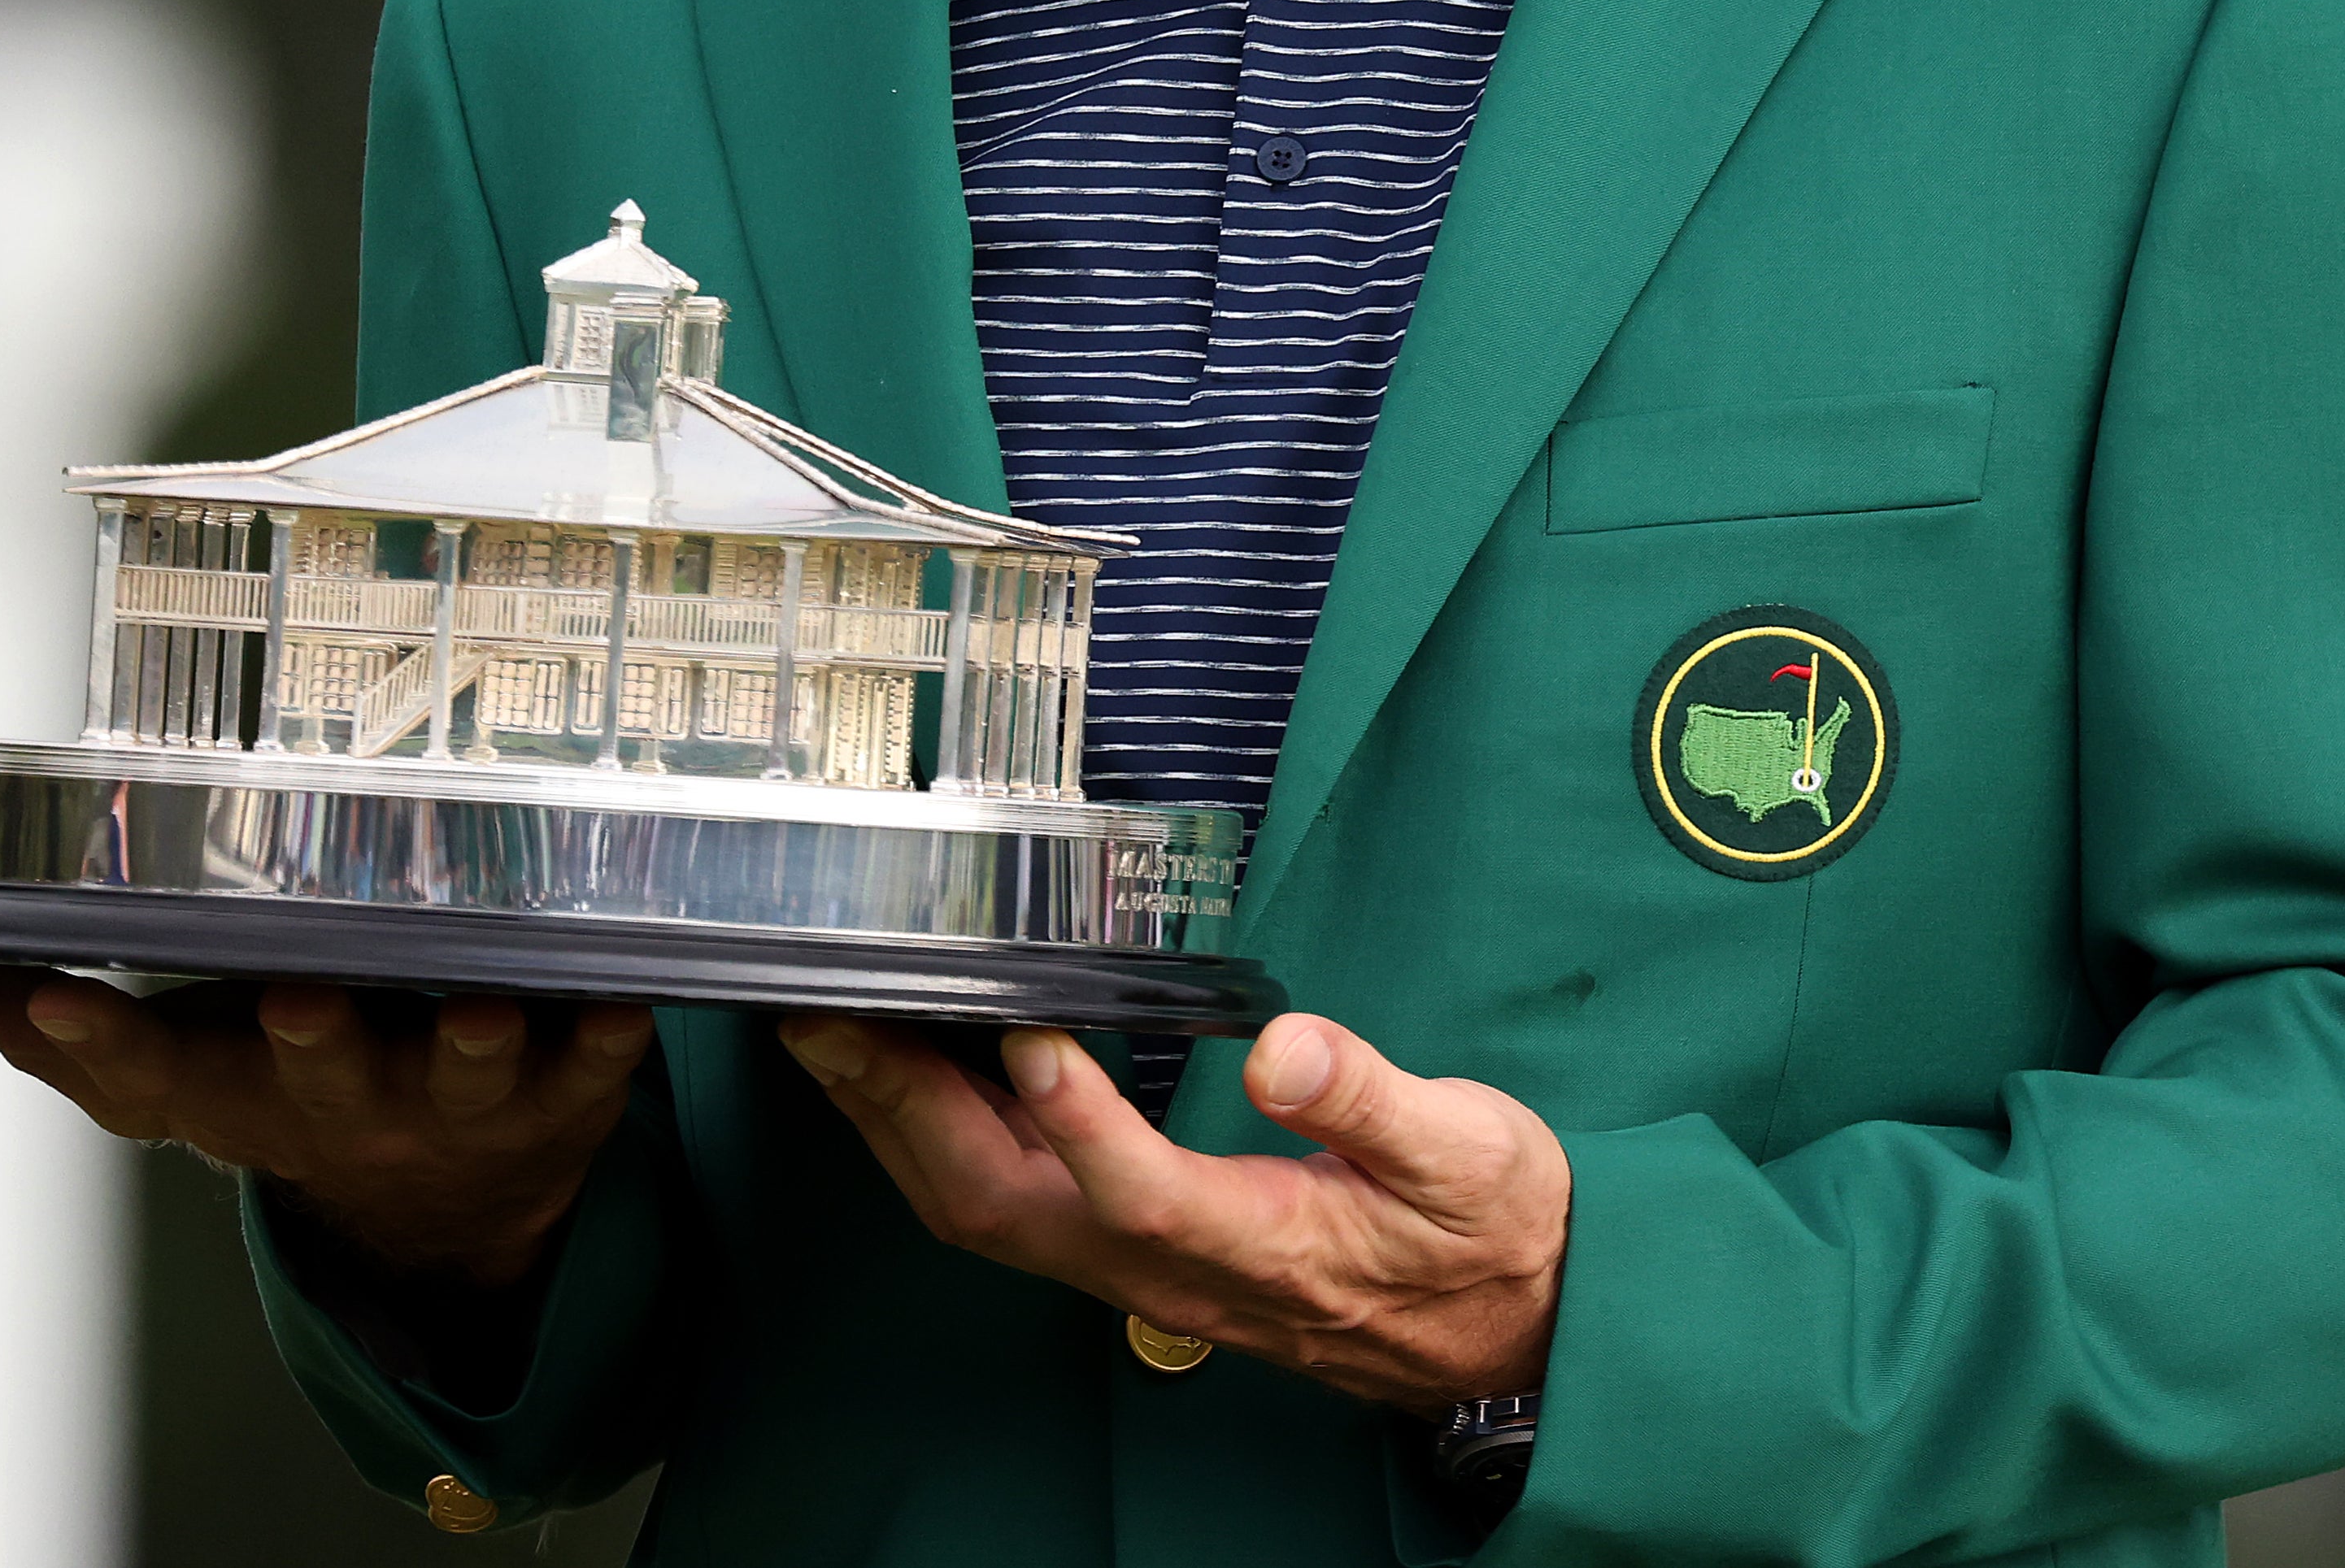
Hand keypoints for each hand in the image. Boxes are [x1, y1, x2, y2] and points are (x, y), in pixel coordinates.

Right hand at [0, 965, 652, 1285]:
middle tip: (297, 1000)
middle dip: (309, 1043)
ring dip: (468, 1047)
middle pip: (321, 1078)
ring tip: (477, 1011)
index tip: (55, 995)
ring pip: (463, 1076)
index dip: (96, 1045)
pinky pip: (595, 1069)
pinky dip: (611, 1040)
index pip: (152, 1077)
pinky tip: (627, 1001)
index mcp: (248, 1094)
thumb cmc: (303, 1092)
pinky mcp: (564, 1094)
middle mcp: (348, 1103)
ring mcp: (459, 1102)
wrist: (454, 1212)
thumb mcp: (191, 1076)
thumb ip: (74, 1039)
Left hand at [777, 1010, 1565, 1409]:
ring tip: (834, 1035)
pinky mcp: (1139, 1255)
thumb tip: (1286, 1046)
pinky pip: (1009, 1210)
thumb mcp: (1468, 1153)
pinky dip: (938, 1144)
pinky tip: (914, 1081)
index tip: (1030, 1031)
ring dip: (899, 1128)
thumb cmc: (1490, 1231)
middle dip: (907, 1112)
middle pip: (1009, 1208)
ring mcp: (1146, 1272)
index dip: (1077, 1120)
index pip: (1144, 1193)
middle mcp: (1178, 1271)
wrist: (1512, 1328)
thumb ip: (1372, 1100)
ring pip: (988, 1216)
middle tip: (832, 1016)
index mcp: (1260, 1242)